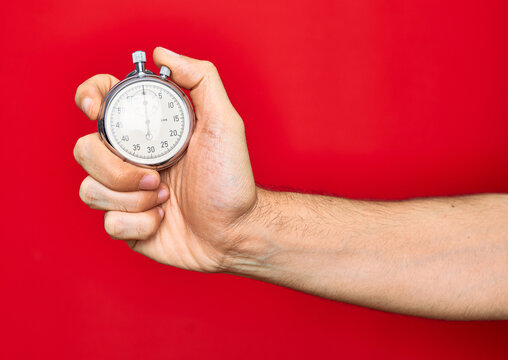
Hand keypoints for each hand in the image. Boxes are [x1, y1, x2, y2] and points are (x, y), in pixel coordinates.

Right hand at [74, 47, 256, 271]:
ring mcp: (126, 193)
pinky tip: (162, 220)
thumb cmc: (231, 178)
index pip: (102, 102)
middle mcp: (131, 159)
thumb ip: (201, 80)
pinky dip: (139, 224)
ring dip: (132, 198)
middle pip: (85, 150)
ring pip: (90, 190)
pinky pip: (109, 224)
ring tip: (164, 199)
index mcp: (148, 131)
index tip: (96, 109)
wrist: (235, 231)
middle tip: (156, 176)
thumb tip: (162, 52)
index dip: (88, 98)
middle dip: (117, 169)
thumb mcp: (224, 123)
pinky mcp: (127, 224)